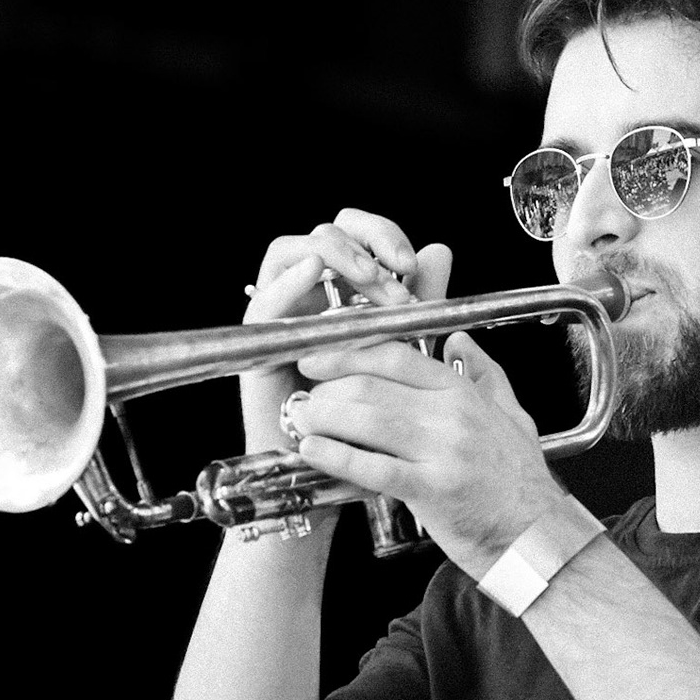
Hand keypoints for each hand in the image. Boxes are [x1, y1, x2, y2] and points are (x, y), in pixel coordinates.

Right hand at [240, 210, 452, 454]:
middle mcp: (310, 295)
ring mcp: (282, 315)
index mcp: (343, 289)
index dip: (383, 235)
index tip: (413, 265)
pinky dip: (288, 279)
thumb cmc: (373, 412)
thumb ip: (421, 299)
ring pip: (290, 252)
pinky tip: (314, 271)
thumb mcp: (406, 348)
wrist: (345, 467)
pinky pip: (264, 299)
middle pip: (325, 232)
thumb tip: (439, 249)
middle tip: (398, 274)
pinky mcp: (261, 344)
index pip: (355, 233)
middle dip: (366, 245)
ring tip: (369, 277)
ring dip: (335, 256)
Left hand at [289, 331, 566, 578]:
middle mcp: (452, 415)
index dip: (347, 354)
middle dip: (327, 390)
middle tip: (305, 399)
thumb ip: (485, 374)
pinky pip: (374, 467)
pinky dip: (336, 456)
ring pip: (367, 421)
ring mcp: (442, 452)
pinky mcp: (432, 490)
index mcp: (464, 393)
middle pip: (372, 387)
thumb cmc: (521, 482)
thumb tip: (460, 342)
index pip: (395, 357)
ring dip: (324, 419)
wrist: (537, 536)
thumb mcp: (512, 415)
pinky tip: (312, 452)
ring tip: (302, 422)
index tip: (316, 360)